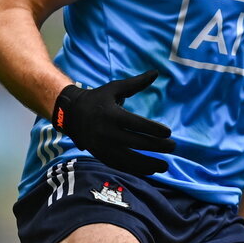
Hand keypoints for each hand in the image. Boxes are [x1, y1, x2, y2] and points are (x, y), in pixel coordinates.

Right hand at [52, 70, 174, 174]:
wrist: (70, 114)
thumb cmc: (97, 98)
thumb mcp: (115, 88)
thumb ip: (136, 83)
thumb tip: (155, 72)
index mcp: (112, 115)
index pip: (138, 125)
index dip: (154, 130)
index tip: (169, 133)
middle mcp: (107, 133)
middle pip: (136, 143)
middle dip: (157, 147)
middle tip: (173, 147)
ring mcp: (103, 147)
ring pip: (129, 159)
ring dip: (148, 164)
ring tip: (165, 166)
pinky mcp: (100, 155)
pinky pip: (120, 165)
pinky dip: (135, 169)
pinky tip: (149, 170)